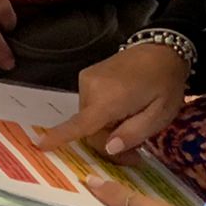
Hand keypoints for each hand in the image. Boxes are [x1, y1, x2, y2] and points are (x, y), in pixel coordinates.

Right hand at [32, 44, 189, 158]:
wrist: (163, 49)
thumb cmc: (166, 83)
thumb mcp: (160, 115)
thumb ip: (133, 133)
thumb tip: (108, 148)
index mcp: (109, 98)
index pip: (80, 123)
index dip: (60, 136)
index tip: (40, 145)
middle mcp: (90, 87)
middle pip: (89, 128)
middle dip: (108, 144)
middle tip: (135, 156)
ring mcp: (87, 79)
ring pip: (89, 118)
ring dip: (107, 130)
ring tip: (133, 129)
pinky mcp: (88, 76)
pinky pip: (90, 105)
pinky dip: (103, 115)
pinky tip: (123, 114)